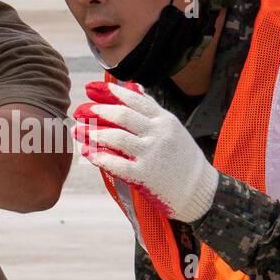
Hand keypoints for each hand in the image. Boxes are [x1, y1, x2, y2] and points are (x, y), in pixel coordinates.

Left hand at [72, 80, 218, 221]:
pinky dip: (99, 157)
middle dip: (98, 111)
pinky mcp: (145, 175)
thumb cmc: (184, 159)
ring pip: (116, 137)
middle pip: (122, 115)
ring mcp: (151, 154)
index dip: (111, 93)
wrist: (200, 190)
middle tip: (81, 110)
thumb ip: (152, 110)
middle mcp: (158, 134)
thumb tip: (134, 88)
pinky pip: (116, 163)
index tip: (91, 89)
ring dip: (93, 133)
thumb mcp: (173, 128)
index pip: (134, 100)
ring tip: (78, 131)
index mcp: (164, 120)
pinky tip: (87, 153)